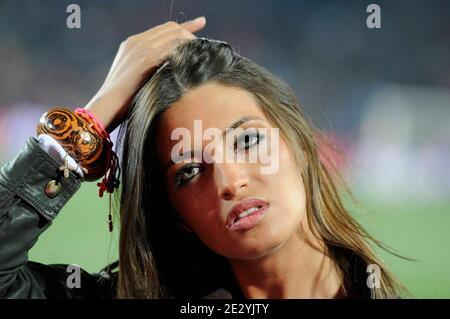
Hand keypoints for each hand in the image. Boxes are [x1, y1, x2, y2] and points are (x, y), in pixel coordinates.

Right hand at [84, 17, 206, 132]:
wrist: (106, 107)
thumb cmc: (123, 102)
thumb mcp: (137, 80)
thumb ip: (152, 71)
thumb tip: (172, 76)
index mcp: (133, 44)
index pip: (164, 29)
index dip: (185, 26)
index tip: (201, 23)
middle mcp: (136, 41)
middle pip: (171, 28)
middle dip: (191, 33)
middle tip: (206, 45)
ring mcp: (140, 48)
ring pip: (174, 35)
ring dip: (191, 43)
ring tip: (204, 54)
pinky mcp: (145, 59)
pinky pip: (172, 47)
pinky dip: (186, 50)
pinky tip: (196, 59)